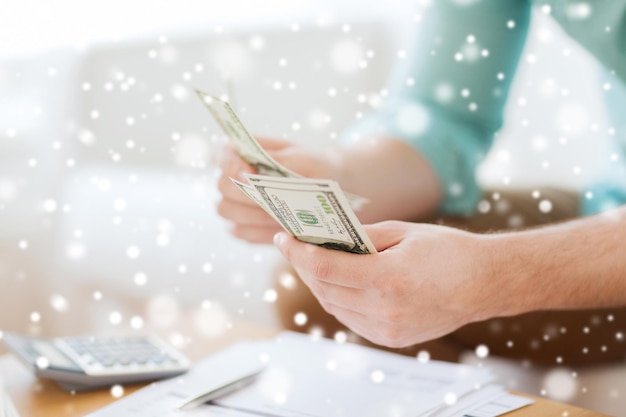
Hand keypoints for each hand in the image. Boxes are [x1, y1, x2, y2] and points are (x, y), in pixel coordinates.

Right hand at [215, 138, 339, 243]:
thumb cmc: (315, 166)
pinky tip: (281, 230)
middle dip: (246, 196)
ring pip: (227, 211)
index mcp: (246, 152)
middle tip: (272, 202)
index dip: (231, 165)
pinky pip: (242, 232)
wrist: (330, 186)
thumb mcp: (305, 159)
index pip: (224, 154)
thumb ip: (280, 162)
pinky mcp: (244, 225)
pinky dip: (261, 232)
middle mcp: (235, 177)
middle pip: (223, 186)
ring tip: (282, 217)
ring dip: (253, 216)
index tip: (249, 175)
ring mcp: (236, 202)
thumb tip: (252, 176)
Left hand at [273, 221, 507, 347]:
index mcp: (389, 278)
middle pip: (324, 289)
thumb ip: (361, 237)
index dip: (298, 253)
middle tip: (295, 247)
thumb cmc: (447, 250)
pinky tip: (338, 282)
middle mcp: (386, 310)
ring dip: (319, 284)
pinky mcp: (391, 339)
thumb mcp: (402, 232)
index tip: (283, 239)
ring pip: (334, 307)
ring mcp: (388, 329)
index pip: (325, 268)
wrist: (483, 283)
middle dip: (304, 266)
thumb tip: (326, 237)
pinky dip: (338, 300)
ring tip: (313, 262)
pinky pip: (350, 319)